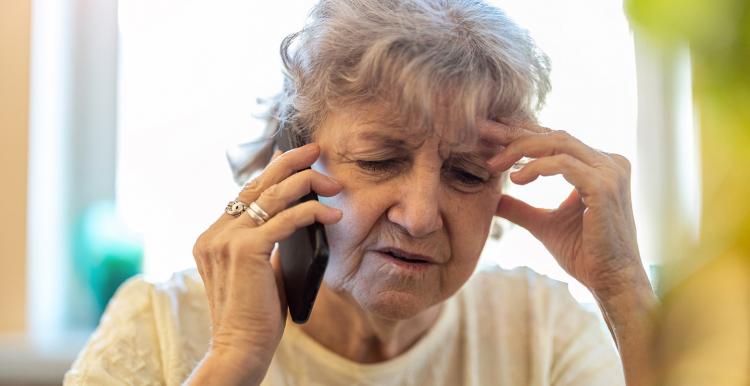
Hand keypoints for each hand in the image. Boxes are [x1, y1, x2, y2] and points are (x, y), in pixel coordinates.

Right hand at [188, 143, 342, 384]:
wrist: (240, 348)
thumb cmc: (255, 316)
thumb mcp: (259, 272)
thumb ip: (269, 245)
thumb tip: (297, 221)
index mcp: (212, 237)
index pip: (246, 192)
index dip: (274, 171)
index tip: (297, 158)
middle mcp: (214, 234)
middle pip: (257, 183)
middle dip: (290, 163)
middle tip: (316, 150)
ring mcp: (226, 240)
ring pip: (272, 195)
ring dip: (307, 183)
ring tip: (334, 183)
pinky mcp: (245, 250)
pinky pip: (285, 219)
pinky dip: (312, 212)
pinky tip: (332, 215)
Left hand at [481, 119, 649, 297]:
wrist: (611, 283)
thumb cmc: (584, 255)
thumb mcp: (544, 224)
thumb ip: (520, 208)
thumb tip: (493, 199)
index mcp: (598, 166)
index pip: (555, 140)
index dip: (521, 135)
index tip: (488, 136)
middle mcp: (608, 162)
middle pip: (555, 135)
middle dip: (515, 134)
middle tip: (484, 133)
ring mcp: (610, 171)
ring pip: (558, 143)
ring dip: (521, 149)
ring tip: (494, 164)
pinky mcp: (604, 186)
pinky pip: (563, 164)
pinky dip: (535, 168)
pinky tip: (516, 180)